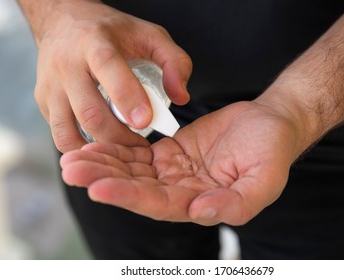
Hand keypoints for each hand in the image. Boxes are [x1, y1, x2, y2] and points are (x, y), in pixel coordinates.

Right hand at [31, 1, 191, 150]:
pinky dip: (82, 148)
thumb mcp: (150, 35)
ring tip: (122, 149)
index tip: (146, 122)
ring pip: (68, 131)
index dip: (127, 97)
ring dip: (99, 148)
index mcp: (95, 43)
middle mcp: (66, 64)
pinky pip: (60, 135)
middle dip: (119, 137)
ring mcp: (51, 86)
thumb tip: (181, 97)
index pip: (107, 68)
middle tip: (141, 146)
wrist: (64, 22)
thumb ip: (174, 62)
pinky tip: (102, 145)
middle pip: (89, 112)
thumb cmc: (112, 32)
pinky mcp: (43, 103)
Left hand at [60, 101, 300, 225]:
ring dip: (103, 164)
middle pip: (136, 189)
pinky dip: (116, 149)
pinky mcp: (169, 153)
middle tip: (71, 169)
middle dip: (103, 179)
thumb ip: (237, 203)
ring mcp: (174, 173)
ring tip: (73, 157)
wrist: (271, 122)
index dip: (129, 196)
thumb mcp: (264, 179)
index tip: (98, 187)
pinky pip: (138, 153)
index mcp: (202, 204)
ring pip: (132, 171)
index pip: (158, 204)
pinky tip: (94, 143)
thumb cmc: (272, 150)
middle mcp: (182, 193)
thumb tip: (201, 212)